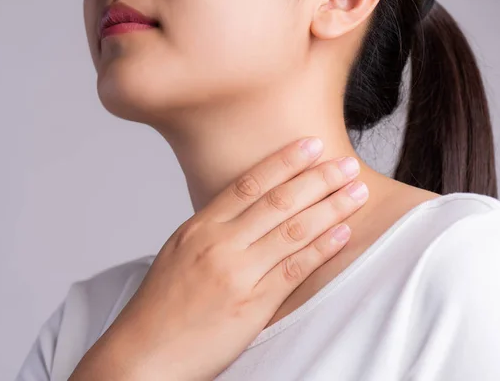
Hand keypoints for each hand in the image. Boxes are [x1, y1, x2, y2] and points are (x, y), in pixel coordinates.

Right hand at [70, 137, 367, 380]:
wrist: (143, 353)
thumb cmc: (160, 306)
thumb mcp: (179, 253)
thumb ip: (212, 230)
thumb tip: (245, 212)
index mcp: (198, 228)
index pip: (248, 184)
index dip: (284, 162)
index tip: (311, 145)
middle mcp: (218, 244)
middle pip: (278, 201)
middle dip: (317, 179)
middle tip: (346, 163)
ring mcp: (235, 273)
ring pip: (293, 230)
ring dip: (330, 208)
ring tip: (356, 191)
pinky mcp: (251, 305)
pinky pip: (294, 269)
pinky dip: (322, 248)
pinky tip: (343, 233)